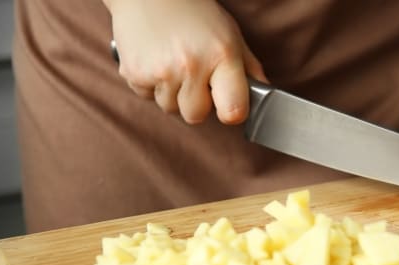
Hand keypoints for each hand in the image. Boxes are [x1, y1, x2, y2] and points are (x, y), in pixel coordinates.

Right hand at [103, 0, 266, 123]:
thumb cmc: (195, 13)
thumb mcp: (230, 34)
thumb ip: (248, 67)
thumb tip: (265, 94)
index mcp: (222, 56)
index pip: (233, 111)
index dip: (231, 112)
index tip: (227, 103)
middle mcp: (192, 65)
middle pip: (196, 116)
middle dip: (196, 103)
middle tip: (193, 76)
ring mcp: (161, 70)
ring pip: (170, 108)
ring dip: (172, 93)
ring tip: (172, 64)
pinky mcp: (134, 72)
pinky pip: (147, 97)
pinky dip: (150, 85)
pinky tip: (155, 60)